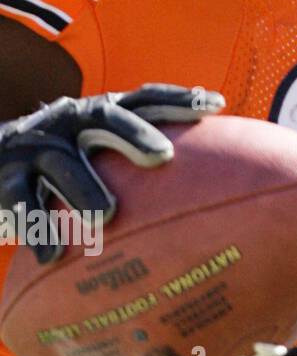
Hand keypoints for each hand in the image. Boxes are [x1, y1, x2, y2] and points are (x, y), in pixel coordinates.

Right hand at [0, 85, 224, 262]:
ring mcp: (33, 147)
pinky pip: (18, 201)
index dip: (178, 98)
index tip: (217, 104)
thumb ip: (140, 163)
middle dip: (134, 132)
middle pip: (105, 116)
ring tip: (106, 217)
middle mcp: (68, 121)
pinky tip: (51, 257)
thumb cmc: (61, 168)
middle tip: (163, 157)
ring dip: (84, 188)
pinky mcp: (3, 179)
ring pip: (61, 162)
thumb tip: (213, 197)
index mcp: (98, 113)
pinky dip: (35, 226)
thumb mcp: (98, 155)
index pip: (143, 99)